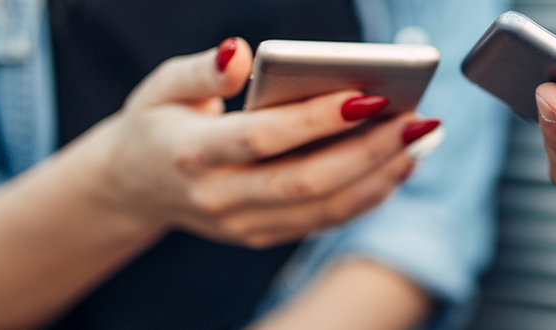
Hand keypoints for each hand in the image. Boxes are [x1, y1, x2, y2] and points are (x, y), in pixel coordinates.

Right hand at [69, 37, 440, 247]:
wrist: (136, 187)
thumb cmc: (159, 123)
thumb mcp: (162, 85)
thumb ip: (201, 70)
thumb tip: (241, 52)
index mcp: (192, 153)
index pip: (265, 138)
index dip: (318, 119)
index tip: (368, 95)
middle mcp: (220, 197)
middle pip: (307, 180)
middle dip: (369, 150)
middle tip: (415, 119)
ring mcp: (245, 225)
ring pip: (325, 207)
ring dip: (380, 175)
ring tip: (419, 139)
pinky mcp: (265, 235)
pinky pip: (326, 218)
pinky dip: (368, 193)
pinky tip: (398, 162)